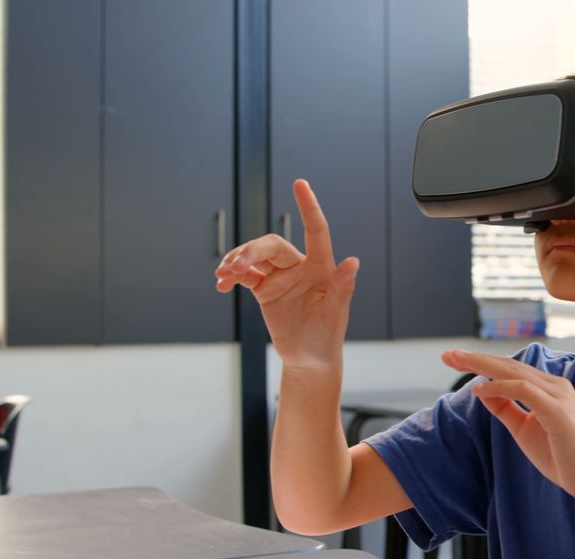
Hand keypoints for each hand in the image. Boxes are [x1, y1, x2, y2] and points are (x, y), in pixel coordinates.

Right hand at [215, 179, 358, 371]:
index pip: (316, 231)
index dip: (308, 207)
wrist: (308, 359)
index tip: (300, 183)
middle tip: (235, 266)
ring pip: (255, 257)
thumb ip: (343, 288)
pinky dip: (230, 277)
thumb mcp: (335, 315)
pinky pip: (245, 274)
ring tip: (223, 276)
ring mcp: (281, 277)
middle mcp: (300, 267)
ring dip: (236, 261)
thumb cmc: (327, 338)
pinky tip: (221, 285)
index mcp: (322, 268)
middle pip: (272, 245)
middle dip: (251, 250)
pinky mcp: (265, 289)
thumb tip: (353, 262)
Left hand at [441, 349, 574, 499]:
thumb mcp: (522, 429)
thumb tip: (481, 390)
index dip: (481, 362)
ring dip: (483, 365)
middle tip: (447, 354)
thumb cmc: (560, 456)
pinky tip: (479, 388)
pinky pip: (524, 390)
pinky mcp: (557, 409)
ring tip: (457, 361)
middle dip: (475, 358)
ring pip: (514, 371)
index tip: (454, 359)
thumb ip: (505, 408)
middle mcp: (553, 385)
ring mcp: (557, 394)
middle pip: (508, 364)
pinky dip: (500, 387)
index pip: (509, 369)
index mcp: (547, 388)